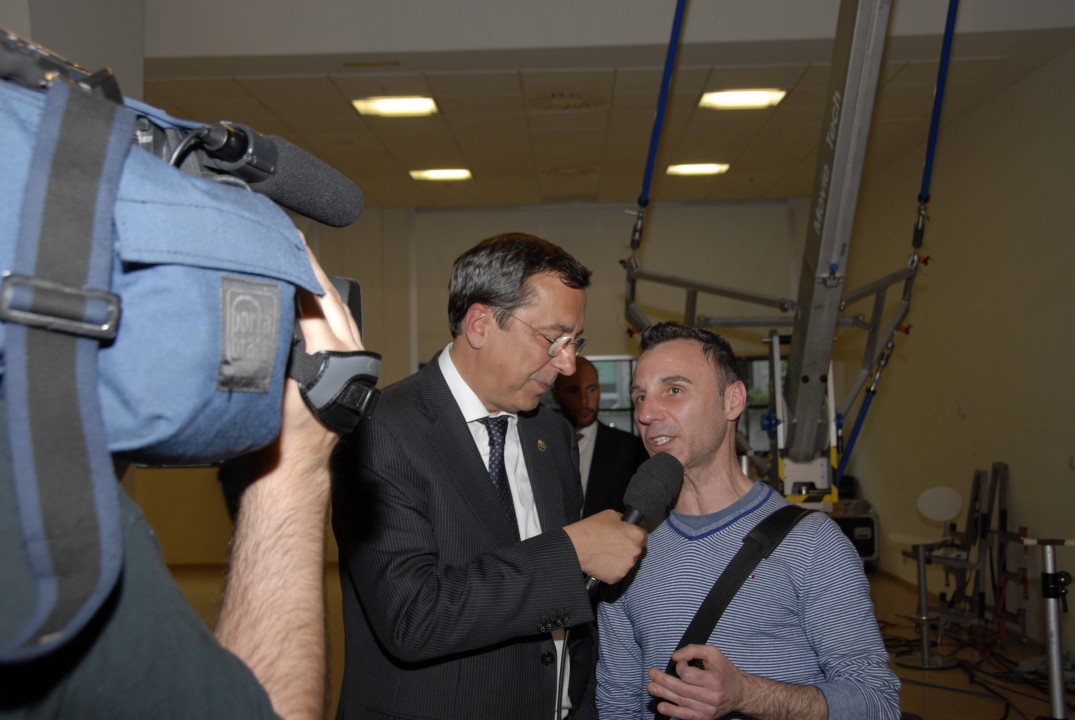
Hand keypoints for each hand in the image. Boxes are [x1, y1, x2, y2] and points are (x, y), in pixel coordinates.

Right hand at [280, 241, 364, 458]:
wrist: (291, 470)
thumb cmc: (274, 435)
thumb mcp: (268, 381)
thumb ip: (277, 341)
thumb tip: (274, 298)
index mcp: (330, 353)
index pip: (313, 297)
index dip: (298, 265)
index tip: (287, 238)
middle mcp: (348, 354)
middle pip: (330, 299)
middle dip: (311, 268)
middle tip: (292, 240)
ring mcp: (353, 363)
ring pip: (338, 312)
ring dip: (319, 286)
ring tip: (299, 260)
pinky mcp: (350, 370)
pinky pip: (338, 328)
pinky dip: (323, 307)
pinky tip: (309, 297)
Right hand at [563, 509, 646, 583]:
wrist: (576, 546)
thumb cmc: (592, 528)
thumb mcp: (611, 515)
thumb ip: (623, 521)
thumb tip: (625, 525)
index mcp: (637, 536)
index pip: (643, 536)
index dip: (633, 535)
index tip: (624, 535)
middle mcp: (635, 553)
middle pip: (636, 550)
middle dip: (627, 548)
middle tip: (612, 544)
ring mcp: (626, 567)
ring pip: (627, 563)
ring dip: (620, 559)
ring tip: (606, 553)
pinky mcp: (616, 578)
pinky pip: (617, 572)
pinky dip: (611, 569)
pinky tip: (602, 562)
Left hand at [647, 644, 743, 719]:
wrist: (740, 693)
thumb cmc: (724, 671)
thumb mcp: (713, 654)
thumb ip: (693, 650)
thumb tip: (674, 657)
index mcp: (714, 680)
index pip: (688, 675)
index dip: (679, 667)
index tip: (678, 663)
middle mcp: (711, 697)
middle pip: (681, 690)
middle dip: (663, 681)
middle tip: (651, 674)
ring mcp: (708, 710)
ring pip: (681, 702)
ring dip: (663, 694)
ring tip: (651, 687)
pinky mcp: (704, 718)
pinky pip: (685, 716)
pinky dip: (671, 711)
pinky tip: (661, 706)